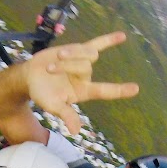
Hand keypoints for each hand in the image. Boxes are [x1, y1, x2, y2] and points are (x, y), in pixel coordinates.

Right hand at [22, 31, 138, 133]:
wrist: (31, 77)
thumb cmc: (42, 94)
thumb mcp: (52, 105)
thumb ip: (66, 114)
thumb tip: (76, 131)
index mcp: (84, 92)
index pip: (104, 91)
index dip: (119, 90)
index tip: (135, 88)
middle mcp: (86, 78)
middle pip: (85, 67)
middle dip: (65, 67)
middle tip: (48, 71)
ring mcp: (83, 63)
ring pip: (85, 54)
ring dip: (67, 56)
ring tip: (52, 62)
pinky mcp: (78, 50)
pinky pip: (95, 44)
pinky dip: (108, 40)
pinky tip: (122, 36)